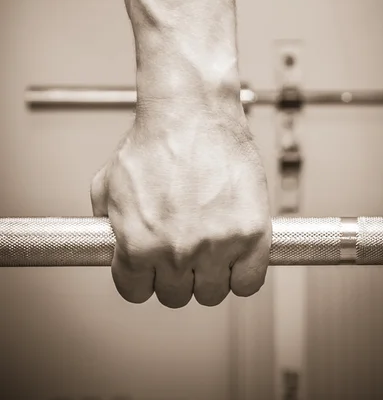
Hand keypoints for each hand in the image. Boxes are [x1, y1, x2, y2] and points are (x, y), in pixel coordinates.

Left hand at [90, 100, 270, 308]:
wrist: (192, 111)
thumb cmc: (154, 140)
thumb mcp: (109, 183)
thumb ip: (107, 222)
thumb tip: (109, 243)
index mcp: (137, 245)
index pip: (136, 291)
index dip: (144, 275)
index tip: (153, 265)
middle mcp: (175, 251)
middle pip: (175, 295)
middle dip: (176, 273)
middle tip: (183, 248)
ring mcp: (216, 245)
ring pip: (211, 292)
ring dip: (209, 274)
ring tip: (209, 245)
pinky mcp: (251, 234)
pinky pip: (248, 282)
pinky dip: (242, 273)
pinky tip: (235, 251)